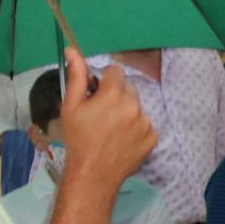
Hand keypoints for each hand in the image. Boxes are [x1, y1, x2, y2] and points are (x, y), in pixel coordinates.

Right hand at [55, 50, 154, 183]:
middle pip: (127, 88)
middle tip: (101, 114)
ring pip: (137, 106)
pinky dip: (136, 128)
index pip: (116, 71)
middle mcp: (134, 105)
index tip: (97, 93)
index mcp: (113, 94)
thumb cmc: (78, 139)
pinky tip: (122, 139)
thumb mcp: (71, 105)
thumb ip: (76, 75)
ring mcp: (146, 122)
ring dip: (126, 112)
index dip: (105, 81)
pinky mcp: (153, 137)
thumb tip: (72, 50)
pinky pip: (145, 123)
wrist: (93, 173)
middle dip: (116, 96)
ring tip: (111, 129)